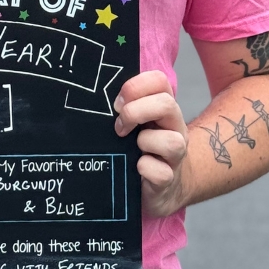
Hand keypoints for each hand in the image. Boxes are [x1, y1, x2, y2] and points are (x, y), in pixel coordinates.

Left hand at [114, 70, 188, 216]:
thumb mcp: (134, 124)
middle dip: (135, 112)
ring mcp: (175, 155)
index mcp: (164, 109)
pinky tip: (136, 170)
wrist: (161, 187)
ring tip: (132, 151)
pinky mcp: (168, 180)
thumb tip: (92, 97)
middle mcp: (175, 127)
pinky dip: (144, 170)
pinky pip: (161, 173)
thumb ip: (124, 108)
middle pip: (167, 104)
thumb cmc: (140, 149)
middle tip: (119, 127)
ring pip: (171, 142)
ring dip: (145, 143)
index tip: (117, 104)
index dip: (136, 87)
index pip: (159, 81)